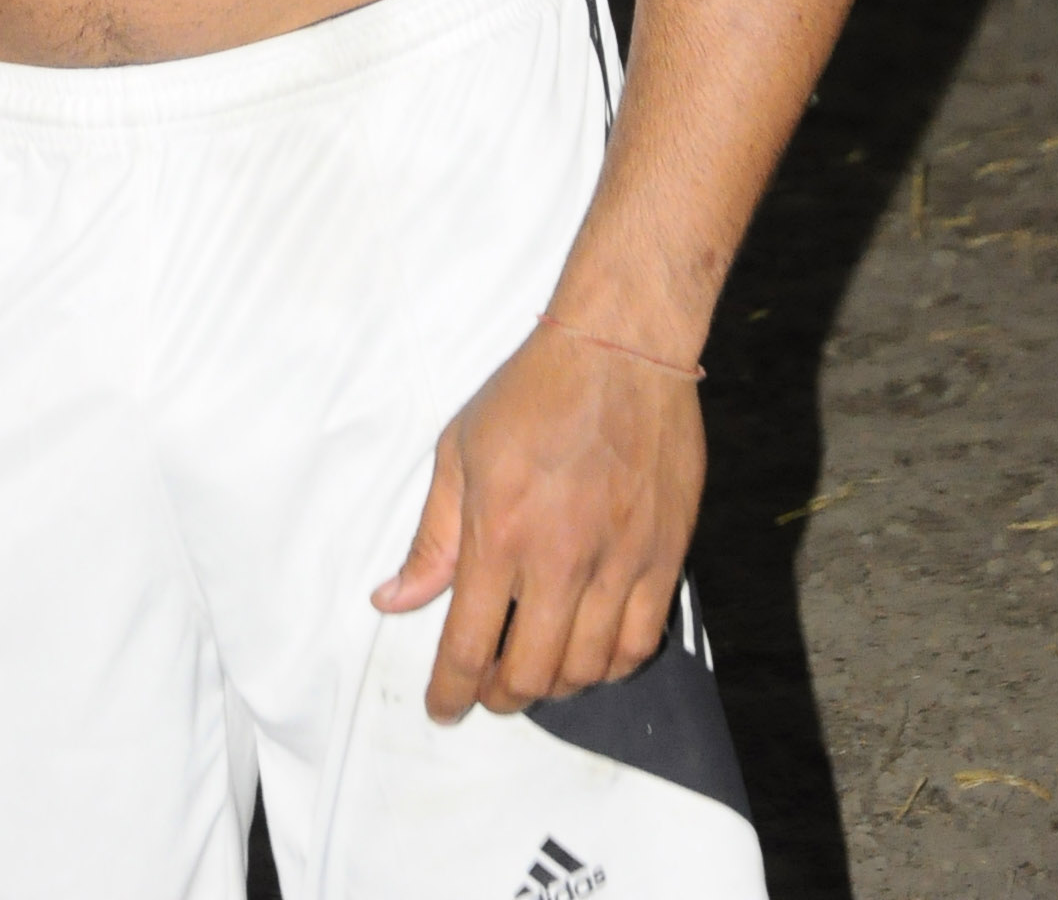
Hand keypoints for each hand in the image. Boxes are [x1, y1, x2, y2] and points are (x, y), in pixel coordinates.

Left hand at [371, 319, 703, 720]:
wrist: (619, 350)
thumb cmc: (532, 392)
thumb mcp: (459, 452)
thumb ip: (432, 538)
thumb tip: (393, 600)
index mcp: (499, 532)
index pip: (469, 645)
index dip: (451, 692)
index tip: (443, 707)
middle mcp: (560, 558)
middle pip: (530, 674)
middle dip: (500, 696)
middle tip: (488, 686)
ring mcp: (619, 561)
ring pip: (586, 670)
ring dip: (554, 686)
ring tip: (536, 669)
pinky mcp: (663, 555)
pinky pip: (640, 643)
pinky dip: (611, 666)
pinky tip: (591, 654)